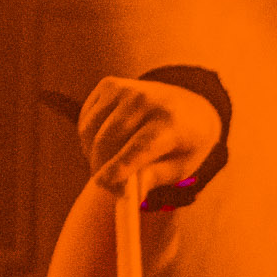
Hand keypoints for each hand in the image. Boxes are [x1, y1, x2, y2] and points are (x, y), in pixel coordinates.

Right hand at [76, 76, 223, 194]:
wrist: (189, 106)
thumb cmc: (183, 144)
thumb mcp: (181, 167)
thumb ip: (155, 177)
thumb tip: (131, 191)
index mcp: (172, 122)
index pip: (141, 145)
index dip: (119, 165)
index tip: (103, 183)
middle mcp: (147, 100)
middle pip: (110, 137)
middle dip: (100, 166)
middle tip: (107, 187)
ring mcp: (126, 89)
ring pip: (92, 129)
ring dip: (92, 155)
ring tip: (106, 168)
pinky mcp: (109, 85)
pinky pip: (87, 120)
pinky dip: (88, 139)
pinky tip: (104, 147)